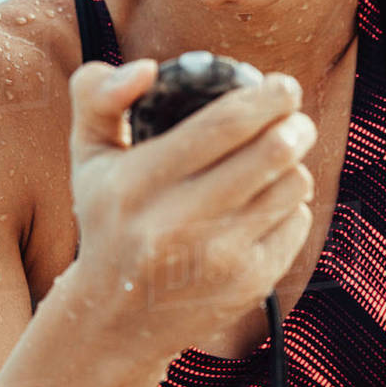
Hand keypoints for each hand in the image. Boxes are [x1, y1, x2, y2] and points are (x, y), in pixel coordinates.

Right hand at [65, 58, 316, 357]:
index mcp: (137, 184)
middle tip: (293, 114)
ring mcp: (219, 259)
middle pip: (273, 150)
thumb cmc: (108, 217)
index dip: (267, 96)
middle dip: (295, 122)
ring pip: (293, 184)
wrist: (113, 318)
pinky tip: (263, 203)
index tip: (282, 85)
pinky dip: (289, 203)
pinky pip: (296, 221)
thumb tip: (146, 68)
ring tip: (276, 157)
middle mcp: (178, 224)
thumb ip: (99, 95)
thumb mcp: (89, 154)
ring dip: (293, 162)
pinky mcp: (249, 284)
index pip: (225, 124)